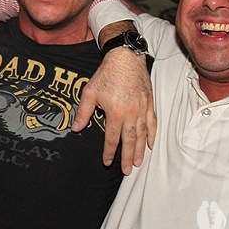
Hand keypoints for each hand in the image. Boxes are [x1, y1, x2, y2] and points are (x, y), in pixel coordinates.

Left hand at [73, 47, 155, 174]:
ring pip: (142, 134)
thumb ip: (83, 112)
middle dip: (128, 157)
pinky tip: (150, 144)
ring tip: (139, 162)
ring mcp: (142, 109)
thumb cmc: (107, 74)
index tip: (107, 162)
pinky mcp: (149, 103)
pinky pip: (152, 123)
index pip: (112, 138)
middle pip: (129, 140)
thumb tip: (76, 129)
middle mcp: (131, 113)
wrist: (125, 57)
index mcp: (115, 112)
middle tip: (127, 170)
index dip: (109, 152)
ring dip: (140, 150)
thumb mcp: (90, 92)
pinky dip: (152, 134)